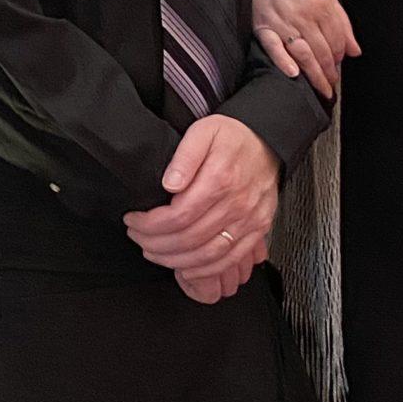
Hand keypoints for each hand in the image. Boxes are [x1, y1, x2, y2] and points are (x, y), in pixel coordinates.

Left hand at [125, 115, 279, 301]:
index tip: (134, 221)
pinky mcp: (257, 229)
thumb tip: (170, 183)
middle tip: (138, 237)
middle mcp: (236, 204)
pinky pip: (230, 259)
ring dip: (175, 260)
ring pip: (207, 255)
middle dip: (156, 243)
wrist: (268, 142)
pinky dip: (206, 270)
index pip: (178, 215)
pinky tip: (187, 267)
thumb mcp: (204, 131)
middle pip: (188, 238)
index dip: (150, 224)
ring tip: (154, 252)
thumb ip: (185, 156)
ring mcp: (248, 220)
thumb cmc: (234, 138)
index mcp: (220, 179)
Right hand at [251, 0, 358, 101]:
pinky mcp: (263, 26)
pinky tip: (294, 74)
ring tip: (322, 88)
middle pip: (323, 51)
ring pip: (303, 54)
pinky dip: (284, 62)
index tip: (339, 66)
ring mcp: (282, 22)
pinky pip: (274, 48)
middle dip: (330, 72)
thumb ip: (341, 19)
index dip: (340, 56)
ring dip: (315, 74)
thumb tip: (354, 49)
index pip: (337, 40)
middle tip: (332, 86)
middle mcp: (303, 15)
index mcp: (321, 4)